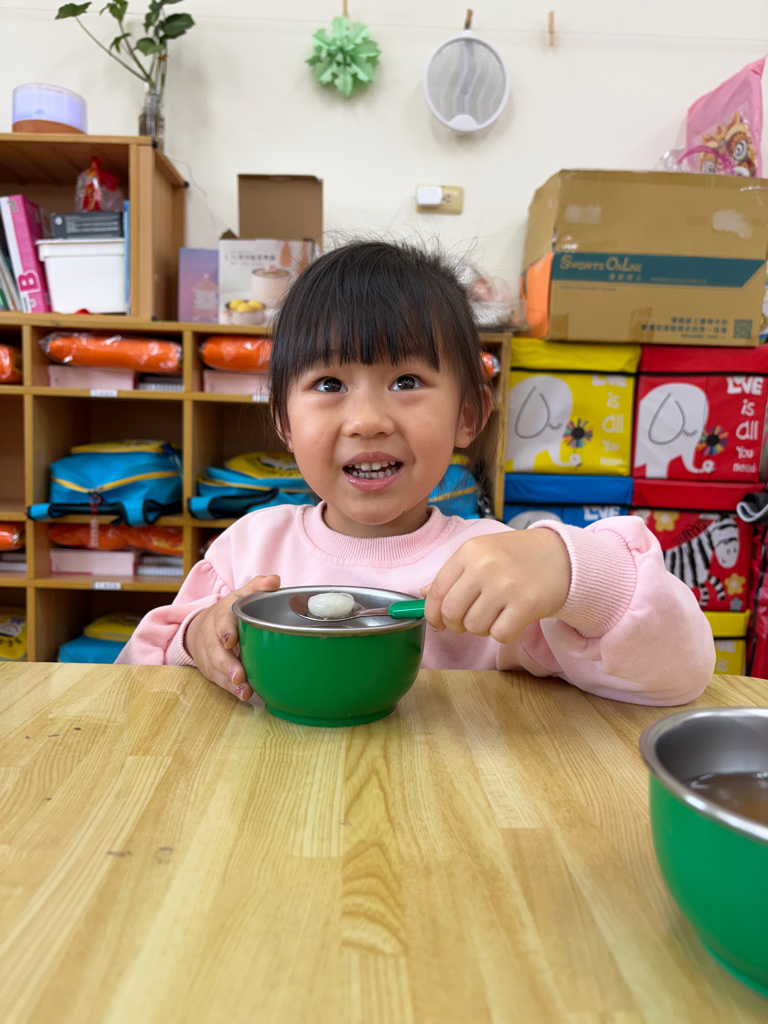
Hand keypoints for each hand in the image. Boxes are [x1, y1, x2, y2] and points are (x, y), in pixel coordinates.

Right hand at [185, 574, 280, 699]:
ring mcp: (208, 654)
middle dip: (227, 664)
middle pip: (216, 651)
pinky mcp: (209, 668)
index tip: (230, 641)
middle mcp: (211, 636)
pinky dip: (230, 689)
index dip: (225, 631)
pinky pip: (218, 680)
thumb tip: (274, 581)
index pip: (221, 622)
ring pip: (216, 669)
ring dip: (229, 682)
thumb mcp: (241, 595)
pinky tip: (243, 695)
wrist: (200, 627)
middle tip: (240, 676)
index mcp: (221, 615)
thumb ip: (257, 587)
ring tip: (245, 691)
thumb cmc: (228, 611)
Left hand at [421, 529, 570, 643]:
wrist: (562, 555)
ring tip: (496, 614)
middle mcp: (484, 566)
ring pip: (474, 627)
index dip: (432, 614)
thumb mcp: (482, 554)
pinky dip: (504, 633)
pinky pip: (500, 634)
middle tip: (468, 622)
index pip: (435, 592)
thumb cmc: (516, 557)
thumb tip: (422, 594)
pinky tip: (512, 619)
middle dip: (455, 625)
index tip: (437, 623)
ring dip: (482, 628)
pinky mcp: (527, 604)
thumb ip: (453, 574)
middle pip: (451, 613)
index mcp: (469, 551)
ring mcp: (506, 585)